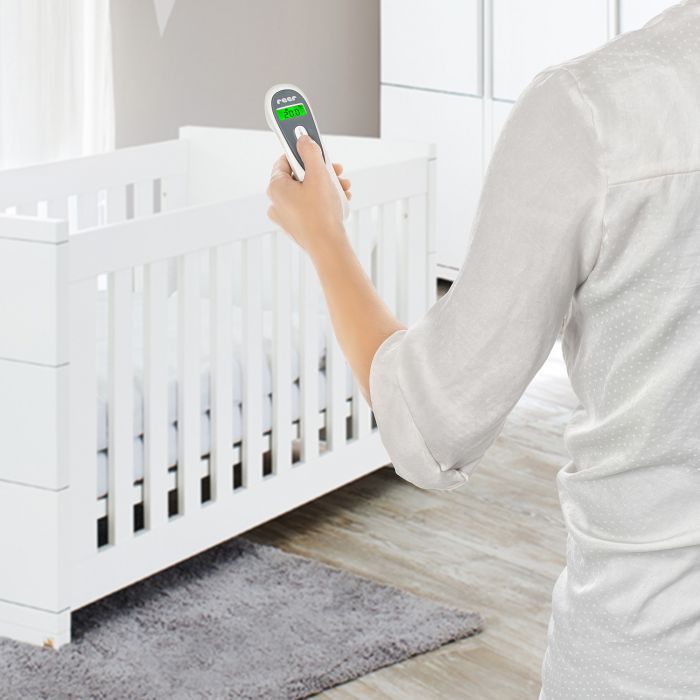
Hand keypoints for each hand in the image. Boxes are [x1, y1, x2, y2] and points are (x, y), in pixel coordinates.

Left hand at [266, 134, 351, 255]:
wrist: (328, 247)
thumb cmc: (321, 213)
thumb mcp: (318, 174)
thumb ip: (310, 152)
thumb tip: (303, 140)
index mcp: (275, 188)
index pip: (284, 160)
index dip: (302, 152)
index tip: (315, 149)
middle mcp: (276, 203)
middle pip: (299, 177)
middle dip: (320, 172)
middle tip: (336, 171)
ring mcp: (286, 217)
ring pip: (306, 193)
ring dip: (326, 186)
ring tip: (342, 189)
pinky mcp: (297, 228)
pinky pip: (309, 208)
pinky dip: (323, 202)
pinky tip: (338, 202)